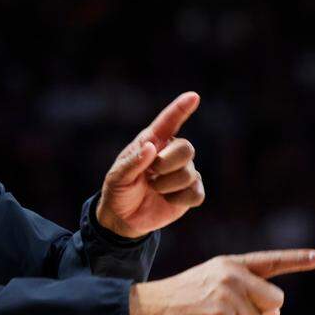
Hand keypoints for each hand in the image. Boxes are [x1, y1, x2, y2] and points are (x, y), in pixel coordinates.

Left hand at [96, 92, 202, 238]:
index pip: (169, 122)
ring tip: (154, 189)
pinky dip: (179, 200)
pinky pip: (196, 193)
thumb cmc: (119, 191)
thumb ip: (133, 162)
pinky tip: (167, 200)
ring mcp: (183, 172)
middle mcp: (171, 153)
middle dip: (167, 164)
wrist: (124, 218)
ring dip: (167, 186)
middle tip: (151, 175)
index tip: (193, 96)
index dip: (181, 108)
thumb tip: (151, 147)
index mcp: (152, 142)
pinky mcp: (190, 191)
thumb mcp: (118, 177)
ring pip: (189, 173)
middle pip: (186, 148)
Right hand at [128, 249, 314, 314]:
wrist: (149, 307)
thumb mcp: (213, 286)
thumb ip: (246, 294)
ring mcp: (226, 294)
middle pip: (275, 302)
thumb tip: (275, 313)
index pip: (271, 261)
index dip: (298, 260)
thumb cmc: (183, 299)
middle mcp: (232, 275)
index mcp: (232, 264)